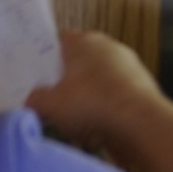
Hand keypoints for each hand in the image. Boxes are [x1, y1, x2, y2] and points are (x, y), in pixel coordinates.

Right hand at [25, 30, 161, 151]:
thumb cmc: (93, 105)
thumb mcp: (48, 105)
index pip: (57, 41)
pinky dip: (104, 110)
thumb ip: (34, 99)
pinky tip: (95, 129)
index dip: (40, 57)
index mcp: (85, 41)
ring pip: (96, 82)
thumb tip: (33, 100)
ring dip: (84, 99)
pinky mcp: (142, 87)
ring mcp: (130, 66)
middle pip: (77, 63)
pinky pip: (114, 97)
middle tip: (48, 101)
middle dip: (63, 82)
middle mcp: (110, 48)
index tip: (30, 74)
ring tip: (72, 121)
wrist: (141, 124)